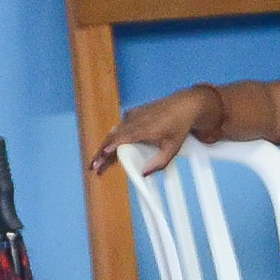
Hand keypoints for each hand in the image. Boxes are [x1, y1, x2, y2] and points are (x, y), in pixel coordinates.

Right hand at [93, 91, 207, 171]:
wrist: (184, 106)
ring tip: (99, 165)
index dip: (111, 147)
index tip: (102, 157)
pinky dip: (113, 141)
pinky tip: (109, 154)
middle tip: (94, 168)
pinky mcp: (132, 114)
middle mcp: (135, 120)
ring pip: (114, 134)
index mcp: (145, 127)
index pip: (123, 137)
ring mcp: (132, 115)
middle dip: (102, 154)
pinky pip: (119, 129)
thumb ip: (159, 163)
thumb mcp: (173, 149)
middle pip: (113, 138)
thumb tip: (144, 174)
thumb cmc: (179, 127)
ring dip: (105, 149)